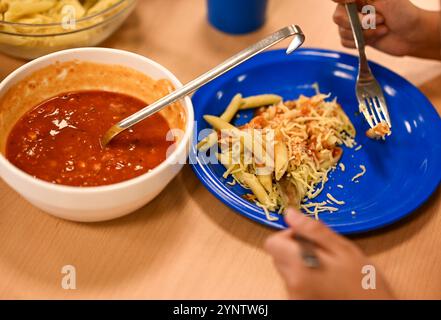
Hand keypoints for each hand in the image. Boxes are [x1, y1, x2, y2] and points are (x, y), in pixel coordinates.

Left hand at [264, 208, 394, 298]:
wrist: (374, 309)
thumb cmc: (363, 282)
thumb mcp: (343, 249)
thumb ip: (313, 230)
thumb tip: (289, 213)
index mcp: (299, 266)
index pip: (272, 242)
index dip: (288, 234)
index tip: (308, 237)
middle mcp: (291, 283)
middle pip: (277, 255)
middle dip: (295, 248)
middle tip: (322, 252)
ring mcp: (294, 295)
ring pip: (285, 268)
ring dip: (299, 262)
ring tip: (326, 267)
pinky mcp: (298, 301)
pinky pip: (293, 282)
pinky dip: (303, 276)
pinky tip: (324, 278)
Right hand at [332, 0, 440, 59]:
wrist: (412, 34)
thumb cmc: (403, 12)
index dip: (340, 0)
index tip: (351, 2)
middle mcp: (353, 8)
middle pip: (338, 16)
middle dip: (359, 22)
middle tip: (380, 20)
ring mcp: (352, 24)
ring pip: (342, 32)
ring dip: (365, 33)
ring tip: (382, 29)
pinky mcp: (354, 38)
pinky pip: (345, 42)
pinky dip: (361, 42)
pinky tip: (375, 37)